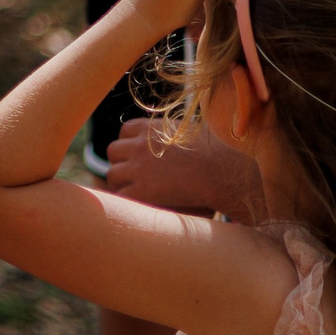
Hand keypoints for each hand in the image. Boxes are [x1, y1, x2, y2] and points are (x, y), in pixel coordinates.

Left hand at [105, 117, 261, 217]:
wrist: (223, 174)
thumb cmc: (219, 153)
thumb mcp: (198, 129)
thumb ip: (184, 129)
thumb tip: (193, 126)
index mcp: (152, 128)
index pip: (125, 131)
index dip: (129, 144)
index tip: (136, 155)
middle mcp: (139, 145)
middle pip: (114, 151)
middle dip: (121, 162)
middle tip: (131, 176)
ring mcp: (138, 168)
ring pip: (113, 174)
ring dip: (121, 183)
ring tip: (133, 193)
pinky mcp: (142, 191)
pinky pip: (121, 196)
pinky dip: (127, 201)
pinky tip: (138, 207)